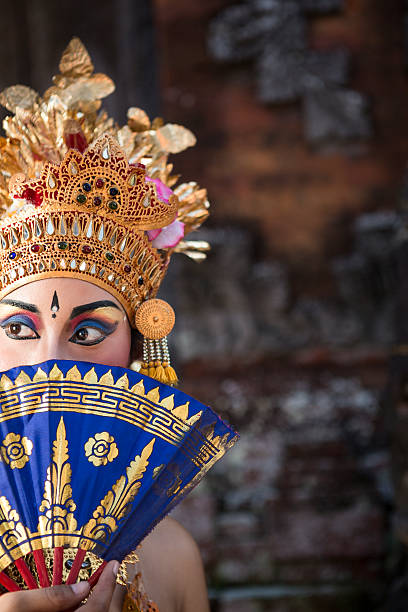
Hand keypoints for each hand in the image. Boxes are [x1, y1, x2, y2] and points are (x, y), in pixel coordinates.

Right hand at [0, 560, 118, 611]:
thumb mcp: (13, 606)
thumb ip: (49, 595)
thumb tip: (82, 587)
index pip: (96, 608)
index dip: (108, 585)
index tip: (113, 565)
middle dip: (114, 596)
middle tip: (115, 574)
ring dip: (108, 609)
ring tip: (107, 589)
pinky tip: (89, 608)